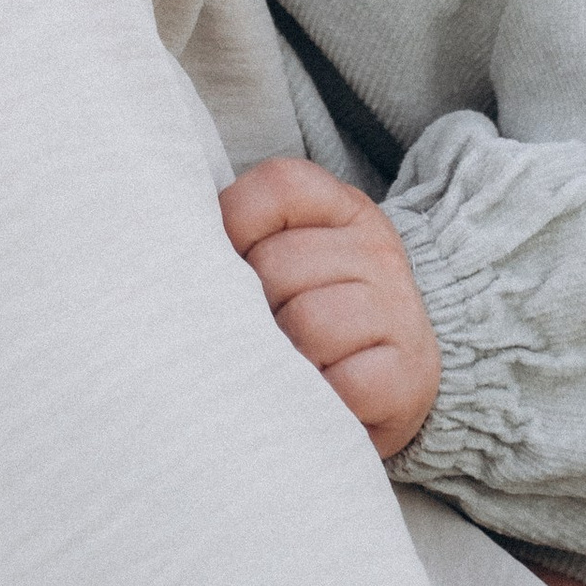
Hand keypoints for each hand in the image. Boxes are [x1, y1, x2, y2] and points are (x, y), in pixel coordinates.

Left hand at [221, 159, 441, 458]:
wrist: (392, 381)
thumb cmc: (313, 314)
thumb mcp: (285, 256)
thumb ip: (240, 237)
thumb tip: (177, 250)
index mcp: (343, 209)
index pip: (277, 188)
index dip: (236, 229)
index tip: (235, 266)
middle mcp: (377, 250)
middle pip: (278, 265)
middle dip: (254, 307)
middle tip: (262, 331)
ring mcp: (398, 310)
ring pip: (309, 322)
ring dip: (285, 356)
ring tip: (287, 366)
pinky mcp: (408, 376)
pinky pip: (345, 383)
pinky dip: (322, 396)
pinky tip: (321, 395)